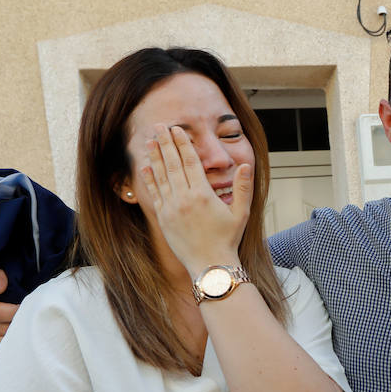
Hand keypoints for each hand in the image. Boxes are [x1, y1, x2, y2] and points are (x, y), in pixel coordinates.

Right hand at [0, 269, 18, 359]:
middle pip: (1, 329)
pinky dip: (12, 345)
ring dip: (16, 334)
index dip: (12, 310)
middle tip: (27, 316)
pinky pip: (1, 353)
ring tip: (23, 325)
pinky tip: (17, 336)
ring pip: (2, 342)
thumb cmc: (1, 291)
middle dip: (17, 322)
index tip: (25, 306)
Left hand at [140, 124, 250, 274]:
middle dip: (165, 143)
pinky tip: (146, 167)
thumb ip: (243, 188)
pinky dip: (150, 179)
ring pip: (161, 176)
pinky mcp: (164, 218)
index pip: (190, 162)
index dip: (183, 143)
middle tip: (159, 126)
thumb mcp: (242, 213)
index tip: (177, 129)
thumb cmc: (228, 239)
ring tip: (149, 141)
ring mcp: (171, 208)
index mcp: (203, 195)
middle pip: (173, 164)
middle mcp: (184, 199)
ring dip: (155, 157)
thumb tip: (244, 165)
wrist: (210, 265)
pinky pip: (155, 194)